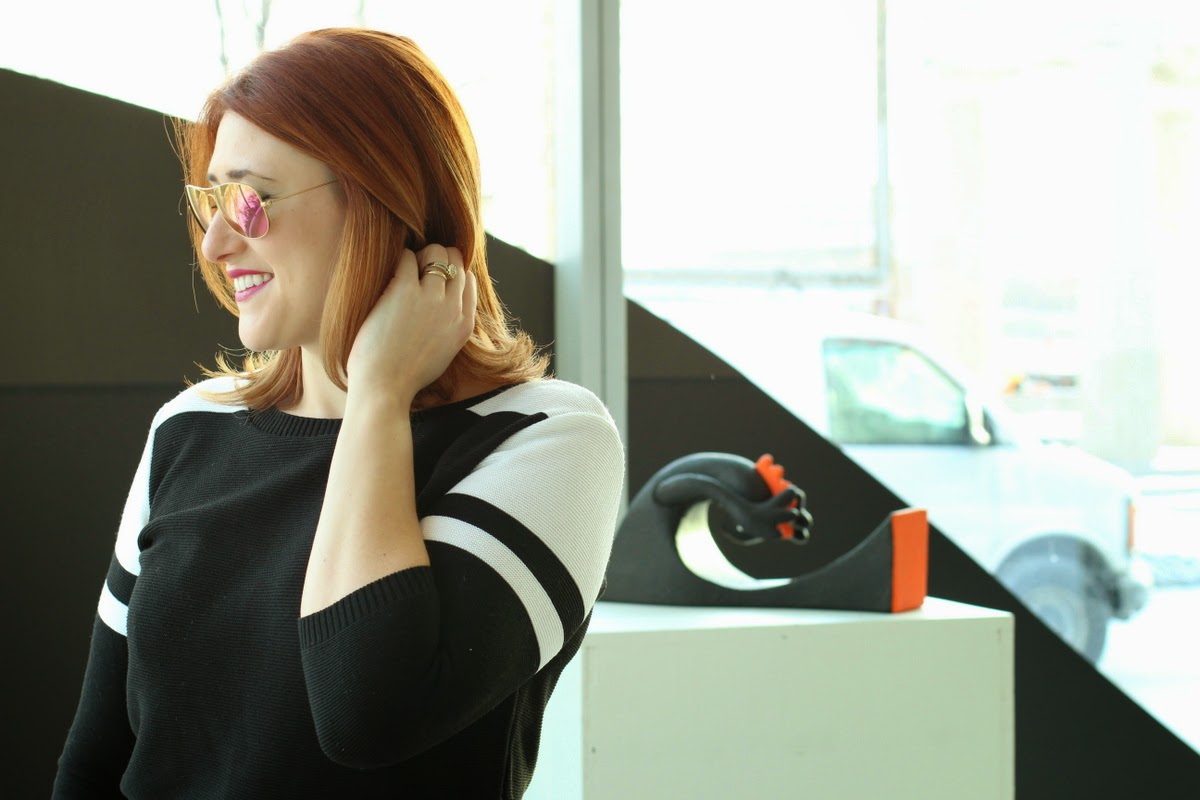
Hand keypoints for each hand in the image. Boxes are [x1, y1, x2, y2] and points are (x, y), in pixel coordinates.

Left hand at [347, 244, 476, 402]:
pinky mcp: (405, 291)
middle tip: (417, 269)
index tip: (432, 278)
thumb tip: (440, 304)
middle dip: (437, 258)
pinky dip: (400, 258)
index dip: (450, 273)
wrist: (385, 388)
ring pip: (435, 253)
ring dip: (419, 255)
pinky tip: (391, 273)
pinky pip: (408, 257)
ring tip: (404, 269)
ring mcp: (431, 298)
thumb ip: (449, 327)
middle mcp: (453, 308)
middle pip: (455, 261)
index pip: (468, 280)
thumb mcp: (443, 353)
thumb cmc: (405, 375)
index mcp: (464, 324)